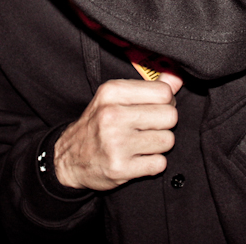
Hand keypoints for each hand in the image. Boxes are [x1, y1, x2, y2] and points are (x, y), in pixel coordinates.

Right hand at [54, 72, 182, 190]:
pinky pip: (159, 163)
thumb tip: (176, 77)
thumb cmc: (97, 124)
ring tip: (141, 143)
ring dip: (159, 145)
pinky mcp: (120, 168)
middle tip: (148, 128)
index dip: (166, 102)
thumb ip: (148, 87)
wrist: (68, 158)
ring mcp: (116, 143)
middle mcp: (112, 115)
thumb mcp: (115, 97)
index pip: (164, 92)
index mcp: (112, 92)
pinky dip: (153, 163)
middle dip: (164, 124)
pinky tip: (138, 158)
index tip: (155, 108)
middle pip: (170, 116)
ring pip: (168, 140)